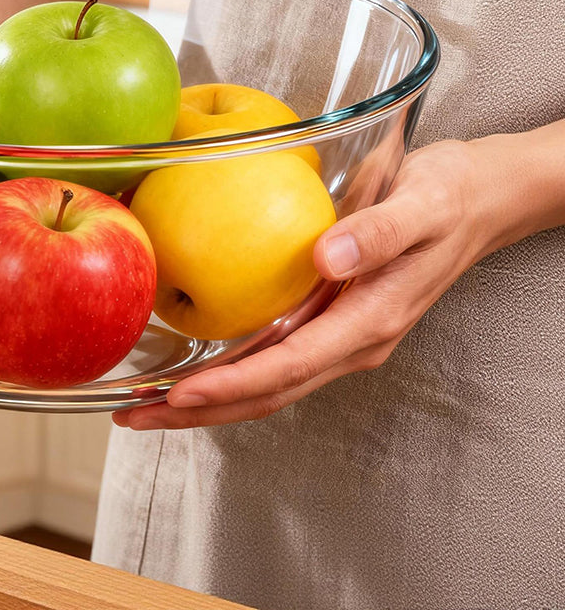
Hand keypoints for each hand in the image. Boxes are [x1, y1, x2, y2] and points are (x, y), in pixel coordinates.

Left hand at [114, 139, 500, 430]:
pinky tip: (193, 368)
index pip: (289, 367)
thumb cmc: (450, 197)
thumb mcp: (421, 204)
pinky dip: (229, 374)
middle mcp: (351, 341)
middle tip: (134, 415)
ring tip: (147, 405)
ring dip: (207, 401)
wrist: (479, 200)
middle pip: (267, 393)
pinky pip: (274, 360)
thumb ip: (378, 233)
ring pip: (266, 385)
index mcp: (369, 322)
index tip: (179, 395)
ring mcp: (341, 337)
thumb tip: (327, 258)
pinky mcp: (331, 322)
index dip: (231, 386)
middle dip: (199, 410)